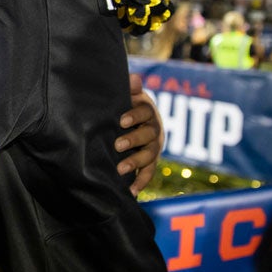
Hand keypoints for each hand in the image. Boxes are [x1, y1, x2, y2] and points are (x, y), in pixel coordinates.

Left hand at [115, 73, 164, 195]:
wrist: (131, 122)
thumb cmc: (124, 106)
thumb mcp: (127, 96)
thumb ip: (129, 89)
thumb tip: (133, 79)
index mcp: (147, 111)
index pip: (145, 112)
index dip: (135, 115)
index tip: (122, 120)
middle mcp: (154, 129)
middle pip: (149, 135)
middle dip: (134, 140)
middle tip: (117, 145)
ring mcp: (153, 147)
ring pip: (149, 156)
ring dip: (135, 162)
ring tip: (120, 169)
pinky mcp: (150, 162)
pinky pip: (148, 174)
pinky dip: (141, 183)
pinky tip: (132, 192)